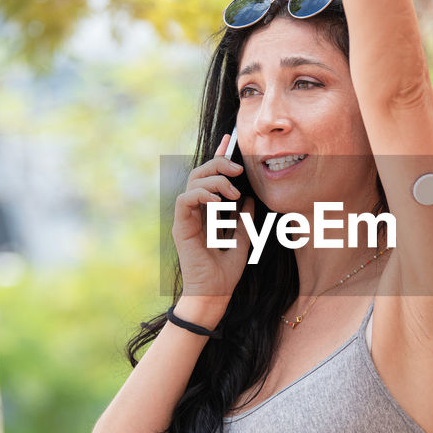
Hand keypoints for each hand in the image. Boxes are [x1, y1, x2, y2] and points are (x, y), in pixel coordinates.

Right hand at [172, 133, 254, 300]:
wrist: (215, 293)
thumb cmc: (226, 271)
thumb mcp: (244, 238)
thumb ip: (245, 218)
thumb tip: (250, 198)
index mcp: (208, 210)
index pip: (210, 177)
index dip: (218, 156)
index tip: (229, 138)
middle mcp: (195, 211)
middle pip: (200, 173)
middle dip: (218, 164)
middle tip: (238, 169)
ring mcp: (186, 218)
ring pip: (192, 182)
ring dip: (214, 180)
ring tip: (233, 191)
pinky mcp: (181, 227)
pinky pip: (185, 200)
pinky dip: (201, 194)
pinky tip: (217, 200)